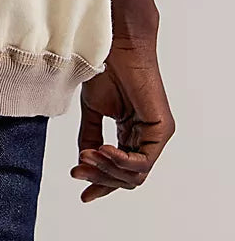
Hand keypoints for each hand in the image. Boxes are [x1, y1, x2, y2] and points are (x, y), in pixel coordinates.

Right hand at [70, 35, 174, 201]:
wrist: (115, 46)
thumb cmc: (106, 70)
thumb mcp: (92, 112)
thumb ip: (91, 137)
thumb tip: (85, 164)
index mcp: (131, 134)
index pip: (121, 171)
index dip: (101, 185)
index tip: (83, 194)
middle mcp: (147, 138)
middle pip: (128, 178)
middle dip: (100, 178)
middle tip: (78, 171)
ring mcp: (156, 135)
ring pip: (135, 175)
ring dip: (107, 171)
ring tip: (87, 158)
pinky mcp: (161, 129)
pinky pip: (142, 161)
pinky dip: (120, 162)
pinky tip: (102, 152)